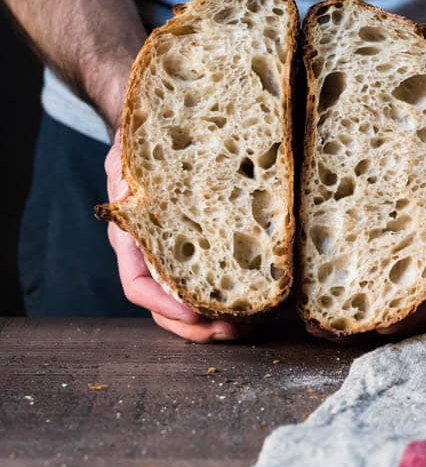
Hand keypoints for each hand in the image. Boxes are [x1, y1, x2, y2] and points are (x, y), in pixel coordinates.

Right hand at [104, 139, 245, 342]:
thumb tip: (128, 197)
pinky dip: (232, 302)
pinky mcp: (206, 252)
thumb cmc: (147, 147)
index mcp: (132, 239)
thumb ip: (127, 176)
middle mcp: (154, 256)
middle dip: (196, 328)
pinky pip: (214, 286)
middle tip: (228, 332)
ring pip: (191, 305)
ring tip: (247, 329)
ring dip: (217, 323)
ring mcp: (179, 258)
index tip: (191, 315)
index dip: (164, 305)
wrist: (163, 134)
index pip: (139, 285)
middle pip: (166, 308)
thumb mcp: (133, 156)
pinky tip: (258, 309)